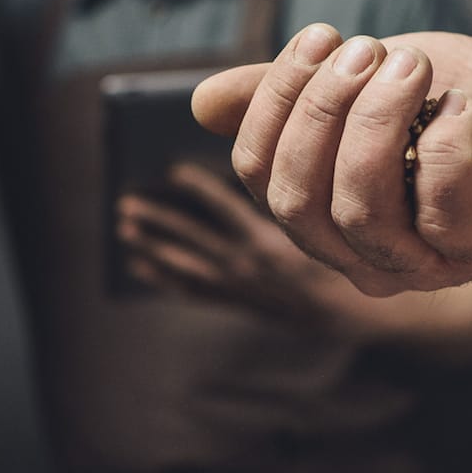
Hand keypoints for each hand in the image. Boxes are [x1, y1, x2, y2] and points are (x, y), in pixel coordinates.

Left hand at [117, 162, 356, 329]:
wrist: (346, 311)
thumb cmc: (339, 257)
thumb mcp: (321, 219)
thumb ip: (285, 194)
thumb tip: (256, 161)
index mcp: (269, 242)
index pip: (224, 208)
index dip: (197, 188)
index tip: (173, 171)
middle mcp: (248, 266)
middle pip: (192, 239)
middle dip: (157, 221)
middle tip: (126, 204)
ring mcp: (239, 287)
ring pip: (185, 266)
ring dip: (152, 248)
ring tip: (125, 231)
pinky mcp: (237, 302)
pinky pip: (193, 292)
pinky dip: (164, 278)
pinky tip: (140, 266)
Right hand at [190, 25, 471, 296]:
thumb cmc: (461, 99)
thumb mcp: (363, 83)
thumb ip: (287, 93)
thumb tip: (201, 104)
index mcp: (327, 219)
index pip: (262, 177)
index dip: (275, 102)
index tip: (321, 35)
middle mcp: (368, 256)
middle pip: (298, 201)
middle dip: (321, 109)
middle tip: (373, 47)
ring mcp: (428, 262)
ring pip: (360, 208)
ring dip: (378, 120)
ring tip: (413, 65)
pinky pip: (441, 204)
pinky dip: (446, 142)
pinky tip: (465, 109)